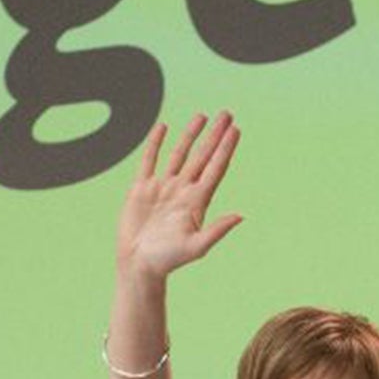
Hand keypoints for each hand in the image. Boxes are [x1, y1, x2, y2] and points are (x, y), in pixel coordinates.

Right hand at [116, 111, 241, 279]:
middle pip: (202, 156)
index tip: (236, 130)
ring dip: (191, 135)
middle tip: (227, 114)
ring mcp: (163, 187)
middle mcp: (182, 190)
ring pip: (179, 154)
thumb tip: (240, 216)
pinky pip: (150, 160)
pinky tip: (164, 127)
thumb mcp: (196, 247)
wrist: (138, 265)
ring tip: (202, 116)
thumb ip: (216, 230)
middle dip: (214, 135)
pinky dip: (155, 143)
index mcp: (197, 201)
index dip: (226, 149)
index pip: (215, 168)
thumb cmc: (168, 260)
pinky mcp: (142, 188)